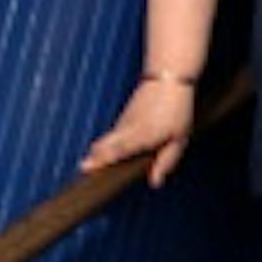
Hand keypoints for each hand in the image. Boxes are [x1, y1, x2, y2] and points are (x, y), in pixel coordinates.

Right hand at [80, 78, 197, 187]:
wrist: (167, 79)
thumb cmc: (177, 110)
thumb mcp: (179, 139)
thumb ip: (166, 161)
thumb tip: (154, 182)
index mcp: (143, 135)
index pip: (119, 149)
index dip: (103, 159)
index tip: (86, 166)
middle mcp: (128, 129)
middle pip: (105, 145)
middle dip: (93, 158)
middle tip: (82, 169)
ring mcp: (123, 122)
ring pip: (106, 140)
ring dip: (97, 153)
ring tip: (87, 166)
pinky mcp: (123, 119)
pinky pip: (112, 136)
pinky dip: (105, 146)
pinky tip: (98, 156)